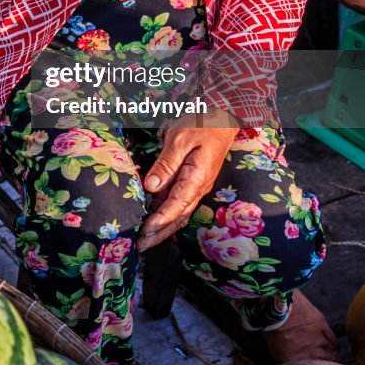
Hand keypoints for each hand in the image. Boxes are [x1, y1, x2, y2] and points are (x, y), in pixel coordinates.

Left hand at [136, 109, 239, 252]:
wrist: (222, 118)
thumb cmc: (201, 125)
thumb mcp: (180, 139)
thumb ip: (166, 163)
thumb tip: (152, 186)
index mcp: (197, 178)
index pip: (177, 206)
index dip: (161, 220)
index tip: (146, 231)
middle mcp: (199, 187)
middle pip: (178, 216)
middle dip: (160, 233)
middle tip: (141, 246)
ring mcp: (197, 186)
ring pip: (179, 212)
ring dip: (163, 227)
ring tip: (146, 239)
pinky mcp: (193, 181)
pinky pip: (179, 202)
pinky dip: (167, 213)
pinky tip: (154, 218)